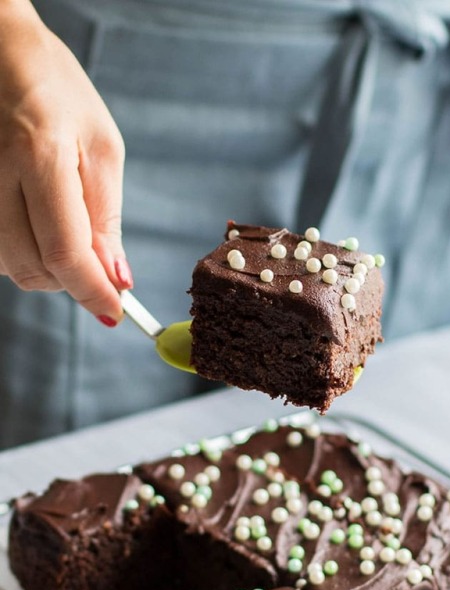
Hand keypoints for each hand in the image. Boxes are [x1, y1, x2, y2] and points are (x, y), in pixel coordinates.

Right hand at [0, 0, 131, 325]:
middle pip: (34, 269)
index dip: (92, 292)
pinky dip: (22, 254)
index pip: (66, 252)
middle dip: (73, 280)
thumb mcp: (102, 149)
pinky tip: (35, 223)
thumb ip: (106, 219)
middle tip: (96, 260)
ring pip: (10, 267)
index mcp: (40, 156)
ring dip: (47, 268)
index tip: (114, 312)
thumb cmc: (59, 94)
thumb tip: (116, 280)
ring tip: (64, 227)